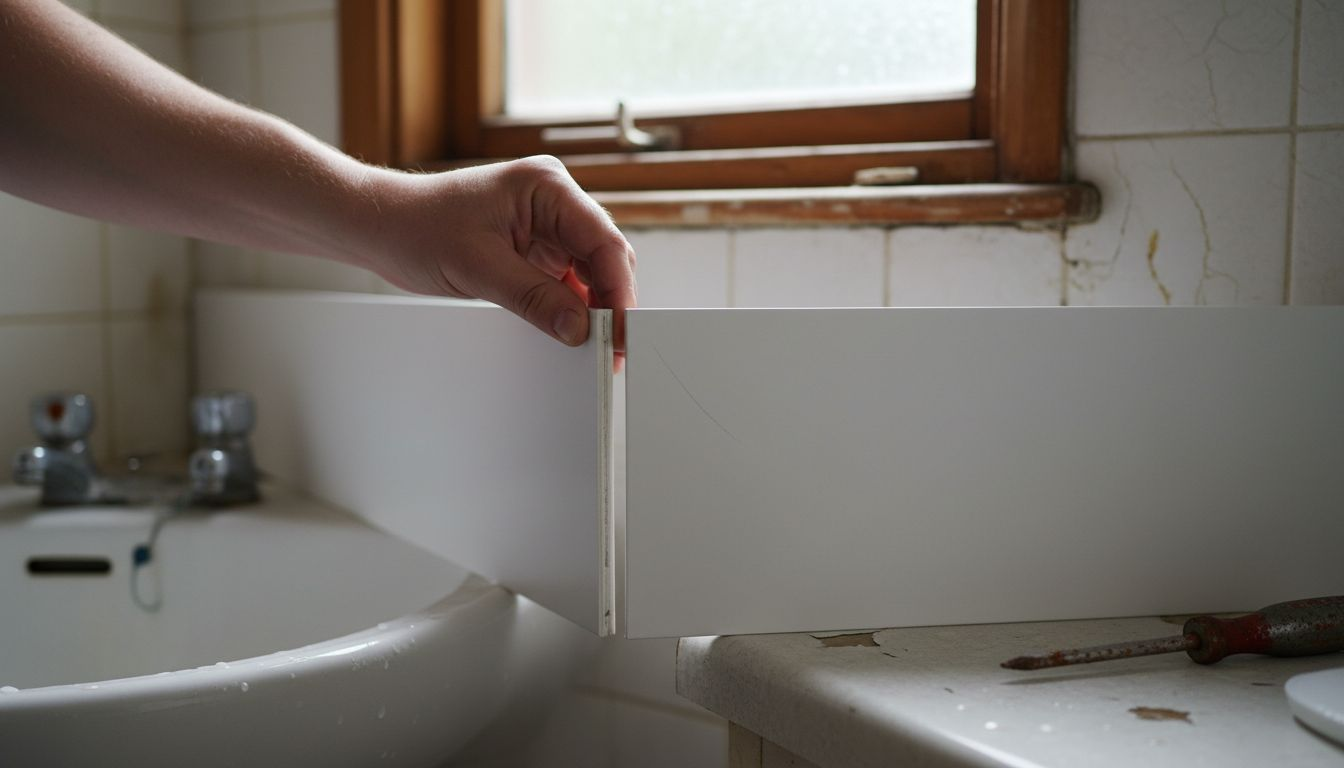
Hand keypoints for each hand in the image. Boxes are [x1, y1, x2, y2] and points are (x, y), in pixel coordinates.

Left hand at [360, 156, 636, 363]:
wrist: (381, 227)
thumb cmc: (418, 228)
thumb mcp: (478, 269)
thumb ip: (534, 299)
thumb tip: (580, 328)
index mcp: (548, 186)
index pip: (603, 241)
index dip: (619, 290)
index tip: (622, 330)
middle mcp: (553, 200)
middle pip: (604, 256)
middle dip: (610, 301)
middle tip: (612, 347)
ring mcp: (545, 223)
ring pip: (590, 270)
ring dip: (592, 306)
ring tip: (593, 344)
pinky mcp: (534, 246)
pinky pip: (566, 279)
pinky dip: (570, 305)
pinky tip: (569, 329)